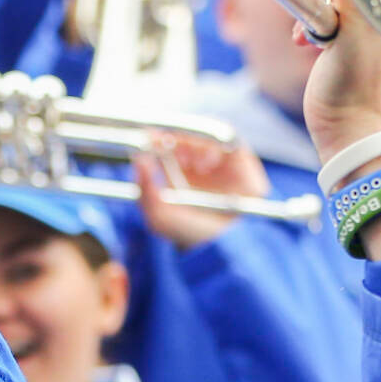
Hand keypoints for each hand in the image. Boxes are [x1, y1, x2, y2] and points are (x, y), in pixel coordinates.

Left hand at [132, 135, 260, 249]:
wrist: (225, 246)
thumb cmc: (192, 233)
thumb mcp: (160, 217)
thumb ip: (145, 190)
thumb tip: (138, 160)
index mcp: (178, 171)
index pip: (165, 145)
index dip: (156, 138)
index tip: (148, 138)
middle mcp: (199, 163)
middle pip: (185, 135)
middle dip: (175, 138)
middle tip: (166, 144)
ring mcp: (220, 161)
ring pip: (206, 135)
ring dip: (195, 142)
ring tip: (192, 162)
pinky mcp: (242, 161)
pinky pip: (230, 140)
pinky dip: (217, 144)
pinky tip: (207, 163)